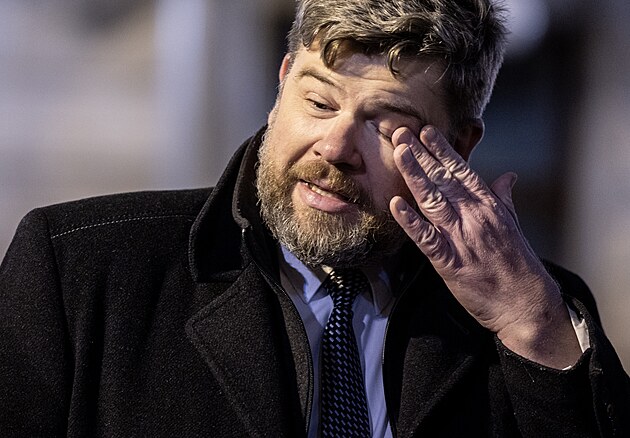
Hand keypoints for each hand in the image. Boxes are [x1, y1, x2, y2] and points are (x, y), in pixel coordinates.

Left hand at [389, 126, 581, 368]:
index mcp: (489, 206)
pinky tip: (396, 204)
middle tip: (402, 132)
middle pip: (443, 180)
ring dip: (414, 175)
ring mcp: (460, 238)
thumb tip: (507, 177)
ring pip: (432, 200)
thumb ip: (504, 198)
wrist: (526, 303)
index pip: (462, 171)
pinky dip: (410, 221)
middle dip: (421, 154)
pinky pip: (425, 238)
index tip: (426, 131)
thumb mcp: (514, 225)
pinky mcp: (448, 262)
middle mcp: (474, 216)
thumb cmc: (519, 265)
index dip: (442, 150)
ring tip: (399, 153)